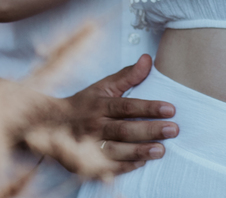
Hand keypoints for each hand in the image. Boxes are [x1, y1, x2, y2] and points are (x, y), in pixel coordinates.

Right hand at [60, 54, 176, 173]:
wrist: (51, 125)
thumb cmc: (84, 104)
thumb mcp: (103, 86)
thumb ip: (128, 75)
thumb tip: (148, 59)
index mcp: (99, 105)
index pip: (127, 106)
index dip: (149, 107)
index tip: (171, 109)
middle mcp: (94, 126)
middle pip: (124, 129)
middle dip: (150, 130)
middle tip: (173, 130)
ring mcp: (89, 146)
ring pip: (116, 150)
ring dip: (139, 151)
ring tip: (161, 150)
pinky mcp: (86, 163)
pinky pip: (107, 167)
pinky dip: (125, 166)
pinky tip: (142, 162)